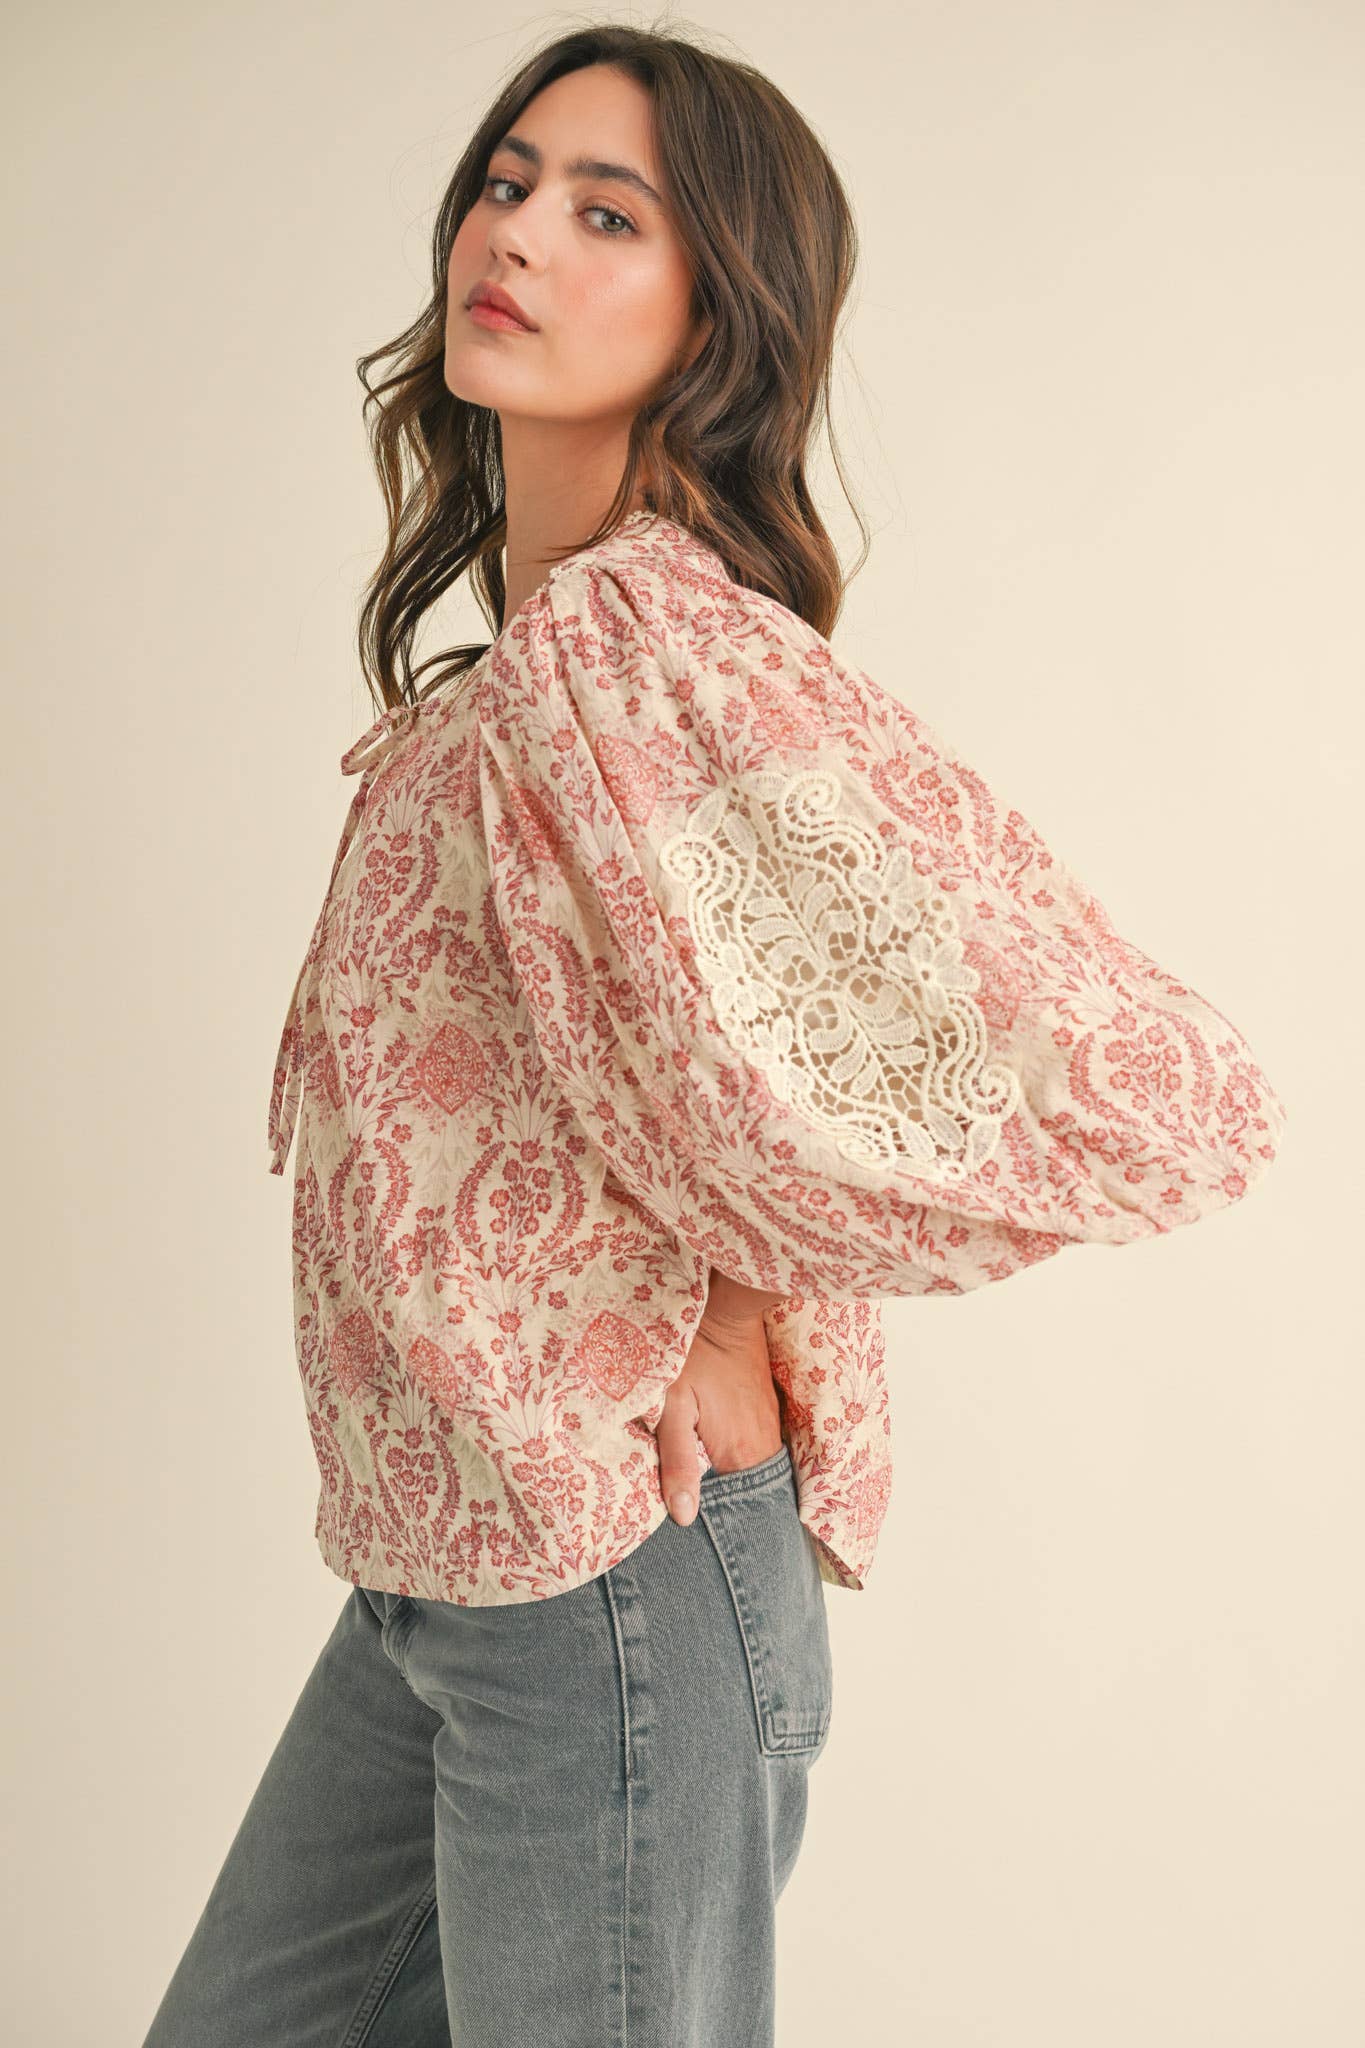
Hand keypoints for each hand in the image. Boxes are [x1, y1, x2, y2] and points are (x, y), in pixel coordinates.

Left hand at [656, 1300, 783, 1527]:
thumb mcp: (672, 1408)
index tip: (706, 1538)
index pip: (741, 1509)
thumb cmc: (689, 1357)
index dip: (723, 1525)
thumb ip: (677, 1462)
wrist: (724, 1309)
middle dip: (737, 1509)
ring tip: (719, 1496)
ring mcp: (769, 1421)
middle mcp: (764, 1443)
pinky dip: (746, 1457)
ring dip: (741, 1481)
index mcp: (740, 1453)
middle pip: (755, 1492)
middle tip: (714, 1524)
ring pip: (760, 1467)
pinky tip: (728, 1459)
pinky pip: (763, 1444)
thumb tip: (684, 1517)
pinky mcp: (767, 1403)